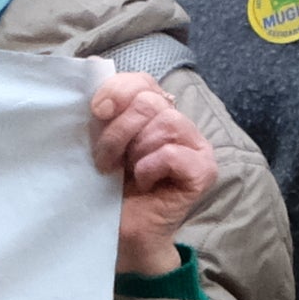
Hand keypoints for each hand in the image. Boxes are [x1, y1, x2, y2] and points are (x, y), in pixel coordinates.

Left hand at [89, 69, 213, 279]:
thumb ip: (106, 108)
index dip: (118, 90)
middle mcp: (180, 125)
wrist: (121, 231)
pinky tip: (144, 183)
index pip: (143, 80)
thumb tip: (94, 68)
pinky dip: (150, 167)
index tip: (97, 111)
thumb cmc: (109, 185)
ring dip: (134, 150)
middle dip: (118, 130)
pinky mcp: (204, 172)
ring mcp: (197, 148)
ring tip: (125, 171)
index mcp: (156, 112)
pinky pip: (172, 153)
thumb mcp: (101, 139)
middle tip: (106, 159)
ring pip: (165, 122)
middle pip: (150, 102)